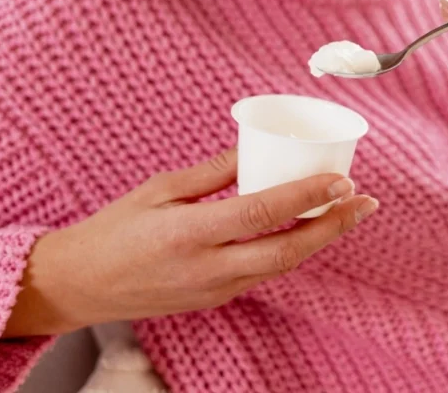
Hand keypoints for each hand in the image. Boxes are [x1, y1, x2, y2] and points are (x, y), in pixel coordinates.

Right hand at [3, 148, 377, 336]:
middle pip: (288, 252)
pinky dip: (290, 251)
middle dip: (334, 227)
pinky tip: (306, 230)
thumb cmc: (115, 229)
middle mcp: (208, 268)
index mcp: (190, 233)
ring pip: (281, 267)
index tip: (343, 180)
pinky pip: (263, 274)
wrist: (82, 285)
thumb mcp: (160, 190)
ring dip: (318, 240)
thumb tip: (252, 149)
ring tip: (345, 213)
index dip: (309, 196)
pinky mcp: (215, 300)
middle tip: (365, 203)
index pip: (264, 213)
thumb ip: (211, 173)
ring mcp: (214, 291)